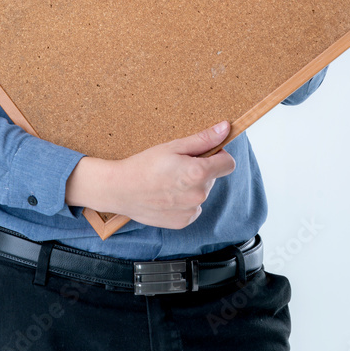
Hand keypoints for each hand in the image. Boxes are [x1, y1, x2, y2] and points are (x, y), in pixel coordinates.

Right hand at [64, 120, 235, 228]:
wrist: (120, 190)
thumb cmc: (144, 165)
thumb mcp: (173, 146)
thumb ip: (203, 139)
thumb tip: (225, 128)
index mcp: (199, 173)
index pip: (229, 164)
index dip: (219, 155)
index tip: (204, 153)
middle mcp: (199, 195)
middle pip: (212, 178)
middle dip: (200, 170)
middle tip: (176, 166)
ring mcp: (191, 211)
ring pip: (201, 193)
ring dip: (191, 186)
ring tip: (167, 181)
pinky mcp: (183, 222)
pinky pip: (192, 208)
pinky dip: (183, 201)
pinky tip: (166, 194)